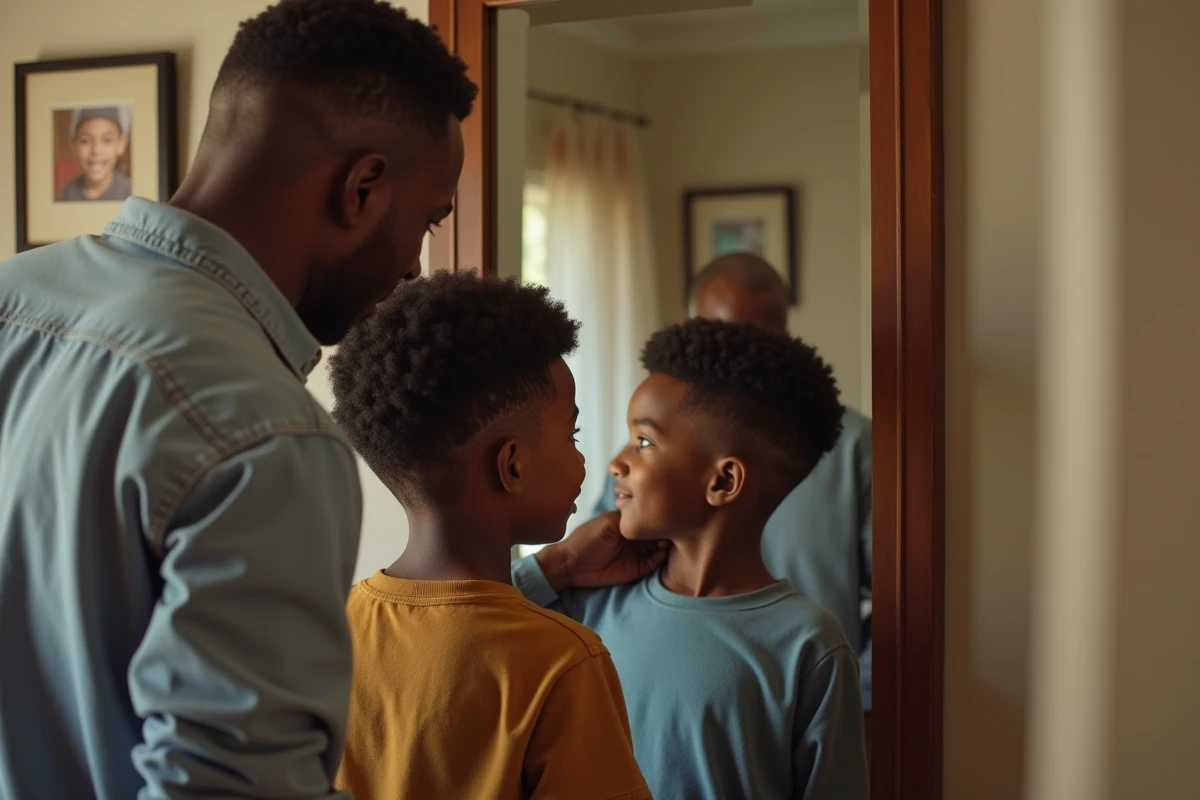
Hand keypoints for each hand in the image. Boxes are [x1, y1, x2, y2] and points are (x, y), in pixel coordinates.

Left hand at [536, 512, 669, 592]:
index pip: (648, 518)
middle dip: (666, 530)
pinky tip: (662, 552)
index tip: (667, 515)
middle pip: (658, 531)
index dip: (657, 516)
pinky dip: (661, 558)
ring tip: (668, 541)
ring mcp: (639, 552)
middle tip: (671, 530)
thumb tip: (649, 514)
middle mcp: (636, 536)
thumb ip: (628, 517)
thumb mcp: (607, 523)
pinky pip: (655, 562)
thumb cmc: (587, 539)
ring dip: (667, 544)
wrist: (573, 565)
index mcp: (628, 522)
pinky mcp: (638, 568)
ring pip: (660, 546)